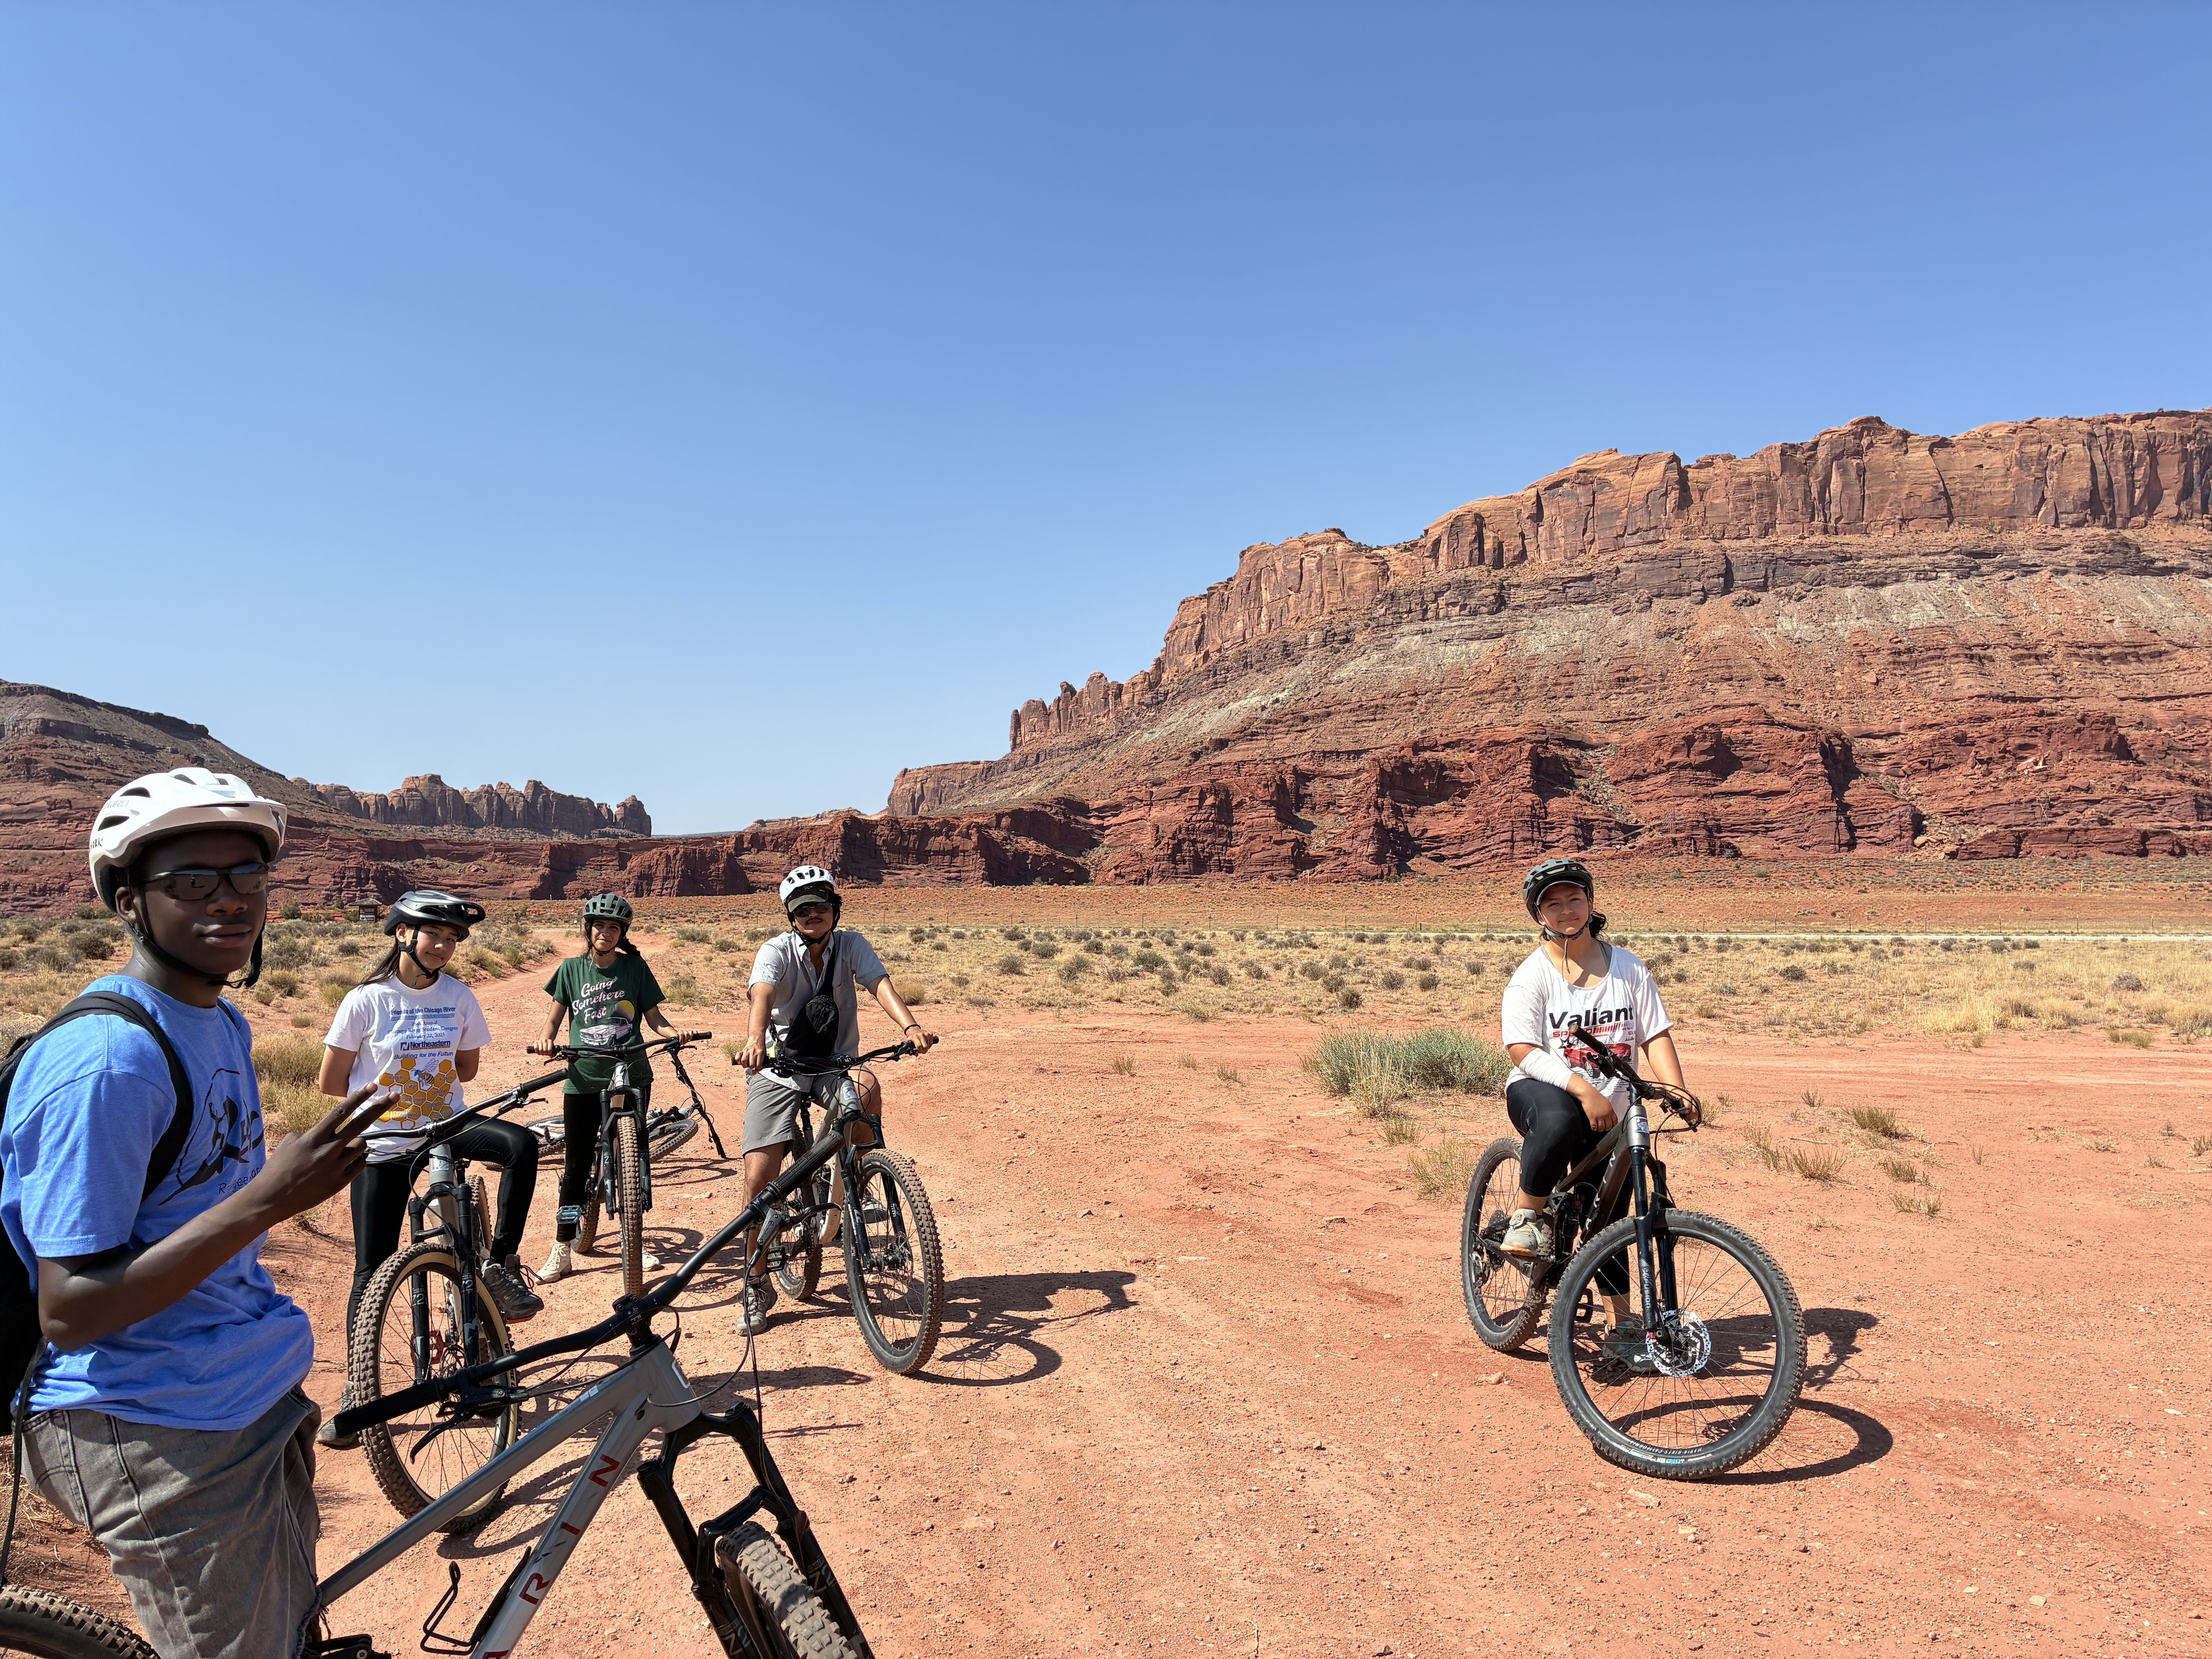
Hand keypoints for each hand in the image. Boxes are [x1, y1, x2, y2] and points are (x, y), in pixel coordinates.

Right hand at [255, 1086, 380, 1219]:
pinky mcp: (340, 1183)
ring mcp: (335, 1167)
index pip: (340, 1112)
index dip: (358, 1097)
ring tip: (339, 1150)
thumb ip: (314, 1133)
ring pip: (362, 1146)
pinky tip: (342, 1162)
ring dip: (356, 1143)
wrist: (271, 1198)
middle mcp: (327, 1151)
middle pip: (360, 1125)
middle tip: (394, 1095)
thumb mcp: (290, 1142)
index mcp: (313, 1138)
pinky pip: (360, 1164)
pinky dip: (356, 1159)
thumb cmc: (278, 1167)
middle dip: (379, 1108)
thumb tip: (333, 1130)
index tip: (373, 1085)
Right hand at [737, 1035, 765, 1072]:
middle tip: (752, 1065)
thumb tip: (754, 1072)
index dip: (758, 1068)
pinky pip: (737, 1056)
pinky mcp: (742, 1050)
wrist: (757, 1039)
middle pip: (751, 1065)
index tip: (757, 1067)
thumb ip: (761, 1064)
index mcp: (760, 1053)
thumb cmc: (760, 1049)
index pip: (758, 1065)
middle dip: (752, 1067)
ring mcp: (747, 1051)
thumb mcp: (764, 1055)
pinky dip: (738, 1060)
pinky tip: (740, 1062)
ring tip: (747, 1065)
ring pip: (744, 1061)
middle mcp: (753, 1052)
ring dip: (745, 1065)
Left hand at [905, 1027, 935, 1054]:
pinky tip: (926, 1044)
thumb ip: (911, 1049)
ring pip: (929, 1045)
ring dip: (926, 1048)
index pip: (919, 1046)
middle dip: (924, 1051)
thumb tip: (917, 1055)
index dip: (919, 1050)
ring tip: (923, 1047)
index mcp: (914, 1036)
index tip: (919, 1051)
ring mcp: (926, 1034)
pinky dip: (929, 1045)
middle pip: (925, 1046)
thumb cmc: (912, 1038)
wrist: (914, 1030)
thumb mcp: (909, 1043)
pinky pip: (931, 1043)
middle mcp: (921, 1034)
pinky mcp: (930, 1034)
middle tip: (922, 1051)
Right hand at [1574, 1080, 1616, 1132]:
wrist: (1588, 1094)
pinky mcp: (1592, 1117)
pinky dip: (1594, 1128)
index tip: (1610, 1127)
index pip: (1615, 1121)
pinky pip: (1594, 1126)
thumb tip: (1610, 1116)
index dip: (1613, 1126)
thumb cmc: (1595, 1097)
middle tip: (1603, 1129)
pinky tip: (1593, 1128)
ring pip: (1601, 1128)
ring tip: (1598, 1128)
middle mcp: (1606, 1114)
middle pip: (1609, 1126)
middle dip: (1606, 1129)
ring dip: (1599, 1129)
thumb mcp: (1606, 1103)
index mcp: (1610, 1110)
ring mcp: (1599, 1116)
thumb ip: (1609, 1110)